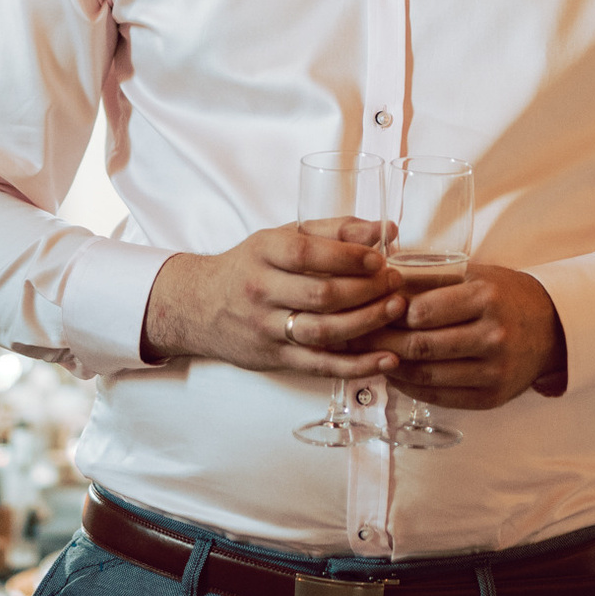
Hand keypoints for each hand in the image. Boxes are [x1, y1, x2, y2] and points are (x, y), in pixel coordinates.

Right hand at [140, 221, 406, 375]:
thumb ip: (335, 231)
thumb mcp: (282, 238)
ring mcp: (266, 328)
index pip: (306, 254)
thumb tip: (386, 230)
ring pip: (322, 331)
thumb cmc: (251, 266)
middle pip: (320, 294)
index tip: (379, 259)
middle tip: (396, 283)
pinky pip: (319, 365)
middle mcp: (260, 290)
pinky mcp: (274, 358)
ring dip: (366, 323)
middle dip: (365, 290)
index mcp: (263, 252)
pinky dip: (356, 366)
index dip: (347, 257)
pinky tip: (386, 360)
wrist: (198, 305)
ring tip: (396, 310)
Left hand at [368, 264, 563, 410]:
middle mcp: (493, 335)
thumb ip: (429, 279)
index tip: (370, 310)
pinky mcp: (493, 396)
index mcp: (486, 298)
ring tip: (371, 357)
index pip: (422, 312)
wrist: (552, 327)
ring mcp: (495, 370)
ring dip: (392, 368)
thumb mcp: (473, 274)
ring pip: (427, 375)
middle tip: (355, 337)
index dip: (390, 313)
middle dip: (381, 343)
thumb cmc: (504, 295)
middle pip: (421, 346)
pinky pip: (441, 397)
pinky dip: (413, 388)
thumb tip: (378, 281)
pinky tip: (397, 376)